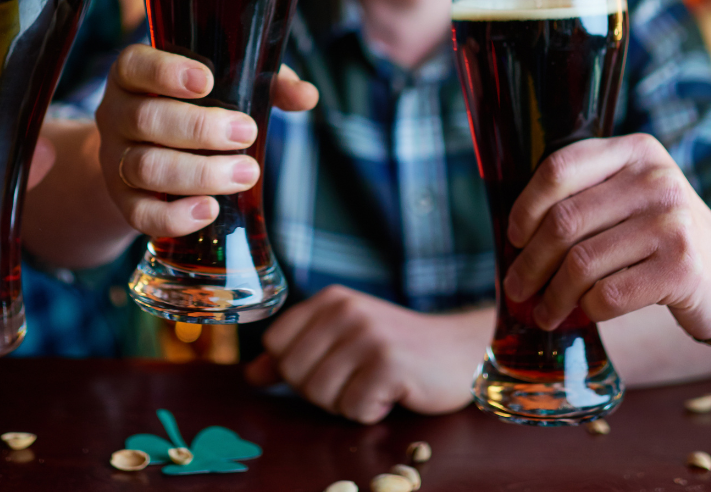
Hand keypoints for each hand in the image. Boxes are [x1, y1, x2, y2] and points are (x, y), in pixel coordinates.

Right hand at [95, 44, 316, 237]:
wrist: (144, 153)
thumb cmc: (192, 108)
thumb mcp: (224, 85)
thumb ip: (266, 83)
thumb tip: (306, 95)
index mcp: (134, 75)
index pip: (136, 65)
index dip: (166, 72)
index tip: (206, 81)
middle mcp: (116, 113)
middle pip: (147, 119)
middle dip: (200, 128)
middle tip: (247, 133)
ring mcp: (115, 159)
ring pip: (146, 167)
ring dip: (199, 172)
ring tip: (245, 173)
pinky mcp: (123, 201)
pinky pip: (140, 214)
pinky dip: (175, 216)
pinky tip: (209, 209)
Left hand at [244, 286, 488, 423]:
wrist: (459, 351)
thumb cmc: (395, 349)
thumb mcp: (342, 340)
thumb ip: (295, 353)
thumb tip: (251, 375)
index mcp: (329, 298)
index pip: (276, 344)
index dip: (296, 368)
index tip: (331, 365)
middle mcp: (346, 309)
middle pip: (295, 373)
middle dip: (323, 391)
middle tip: (358, 378)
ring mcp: (368, 334)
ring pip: (322, 396)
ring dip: (348, 404)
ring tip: (375, 384)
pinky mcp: (389, 363)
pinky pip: (354, 409)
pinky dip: (372, 412)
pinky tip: (393, 393)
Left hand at [503, 133, 710, 340]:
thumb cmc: (660, 235)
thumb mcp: (629, 195)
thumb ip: (584, 196)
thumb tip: (515, 236)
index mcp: (634, 151)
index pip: (559, 169)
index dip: (526, 206)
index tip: (514, 237)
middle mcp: (655, 179)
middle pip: (564, 220)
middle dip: (531, 261)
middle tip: (516, 286)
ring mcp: (672, 223)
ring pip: (582, 263)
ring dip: (553, 294)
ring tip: (543, 311)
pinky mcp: (682, 269)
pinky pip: (609, 294)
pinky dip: (587, 308)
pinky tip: (583, 313)